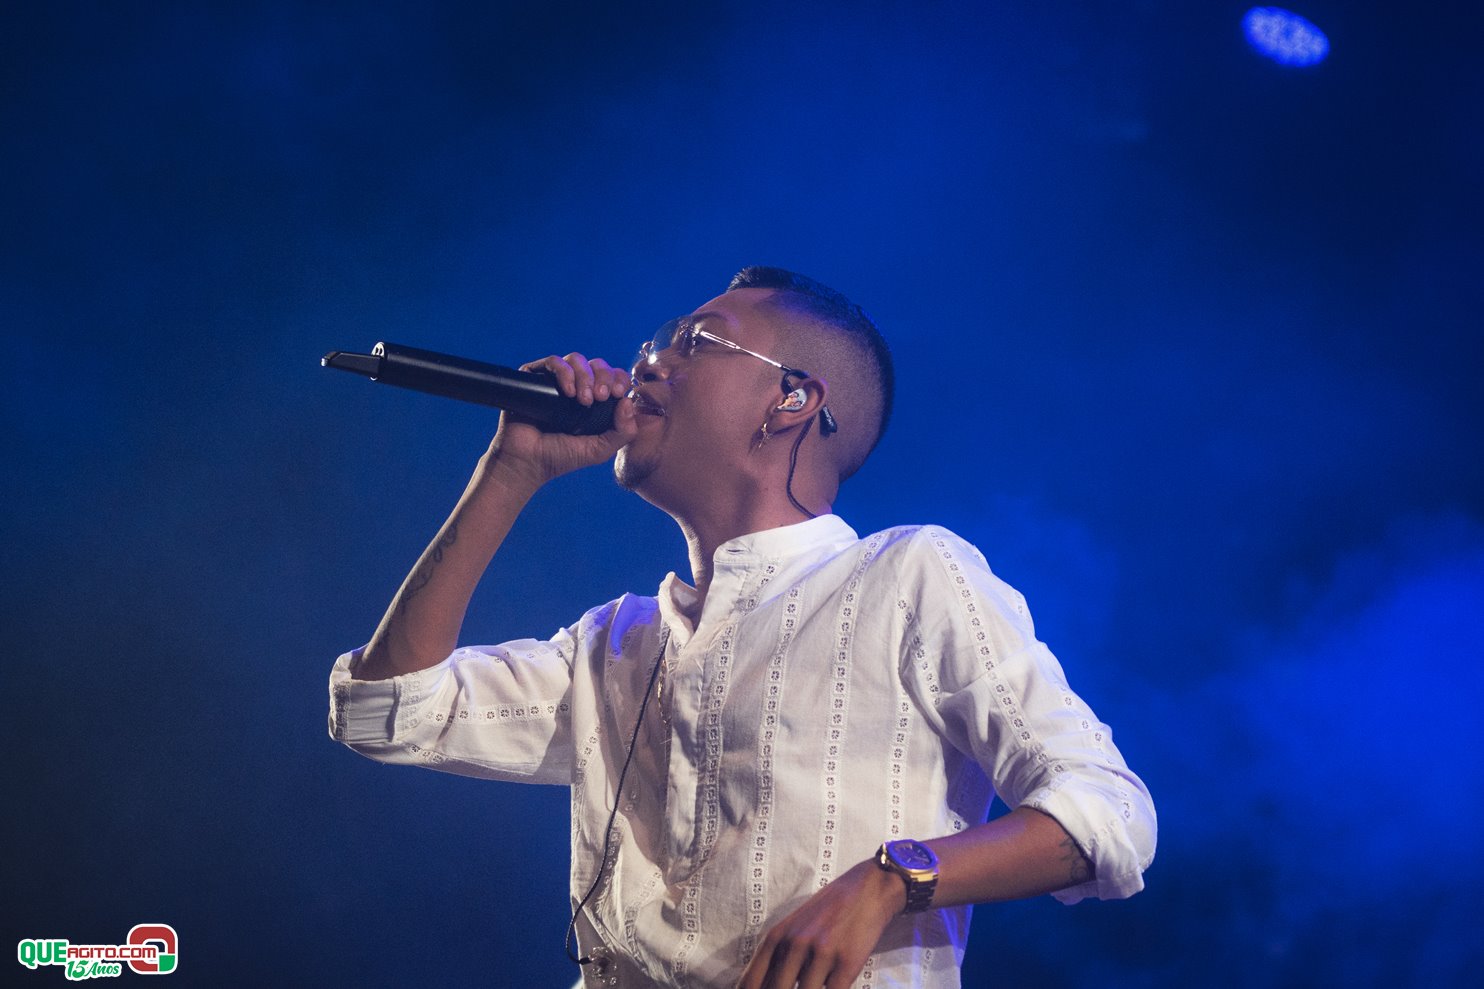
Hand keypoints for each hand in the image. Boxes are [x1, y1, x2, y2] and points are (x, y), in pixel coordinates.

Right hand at [488, 352, 636, 484]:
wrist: (527, 462)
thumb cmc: (562, 456)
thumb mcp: (600, 450)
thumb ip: (623, 432)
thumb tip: (629, 401)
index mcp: (595, 399)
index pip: (613, 377)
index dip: (619, 379)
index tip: (618, 393)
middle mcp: (577, 386)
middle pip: (597, 364)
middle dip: (603, 377)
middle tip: (600, 397)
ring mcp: (555, 381)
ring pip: (577, 360)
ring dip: (584, 376)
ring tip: (583, 399)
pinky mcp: (535, 378)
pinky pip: (553, 362)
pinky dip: (564, 372)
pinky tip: (568, 392)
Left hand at [736, 859, 902, 988]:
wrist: (868, 889)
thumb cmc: (828, 910)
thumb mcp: (793, 927)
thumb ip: (777, 957)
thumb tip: (762, 986)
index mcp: (776, 937)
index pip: (750, 982)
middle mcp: (794, 945)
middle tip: (794, 988)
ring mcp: (820, 954)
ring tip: (815, 984)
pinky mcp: (847, 963)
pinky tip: (832, 987)